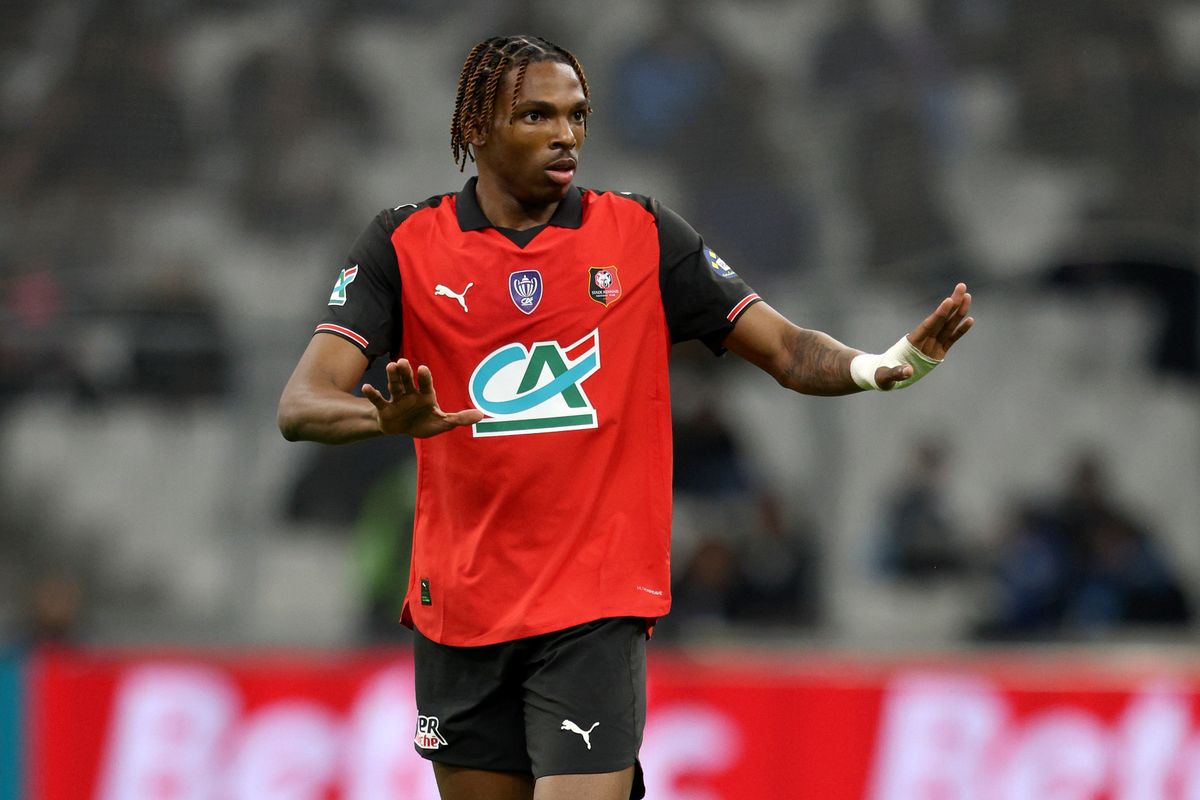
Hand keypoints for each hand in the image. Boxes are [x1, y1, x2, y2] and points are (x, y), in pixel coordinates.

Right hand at [361, 358, 483, 437]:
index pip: (426, 384)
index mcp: (425, 395)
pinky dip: (372, 394)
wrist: (402, 429)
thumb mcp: (443, 422)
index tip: (422, 369)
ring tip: (390, 366)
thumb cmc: (424, 422)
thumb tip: (481, 415)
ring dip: (392, 377)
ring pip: (394, 386)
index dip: (424, 378)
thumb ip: (460, 418)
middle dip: (406, 372)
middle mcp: (410, 394)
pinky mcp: (385, 409)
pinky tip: (366, 387)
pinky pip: (378, 400)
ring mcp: (397, 400)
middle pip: (408, 380)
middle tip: (403, 361)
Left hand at [876, 282, 973, 389]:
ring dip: (958, 312)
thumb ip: (896, 373)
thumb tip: (908, 371)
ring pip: (948, 325)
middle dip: (952, 303)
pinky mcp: (938, 352)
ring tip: (968, 297)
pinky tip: (969, 320)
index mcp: (912, 342)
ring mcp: (931, 344)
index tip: (948, 301)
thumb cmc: (882, 375)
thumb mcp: (885, 376)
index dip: (939, 314)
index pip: (928, 325)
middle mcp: (923, 339)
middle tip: (962, 286)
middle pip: (940, 319)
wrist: (885, 377)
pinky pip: (950, 339)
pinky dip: (959, 331)